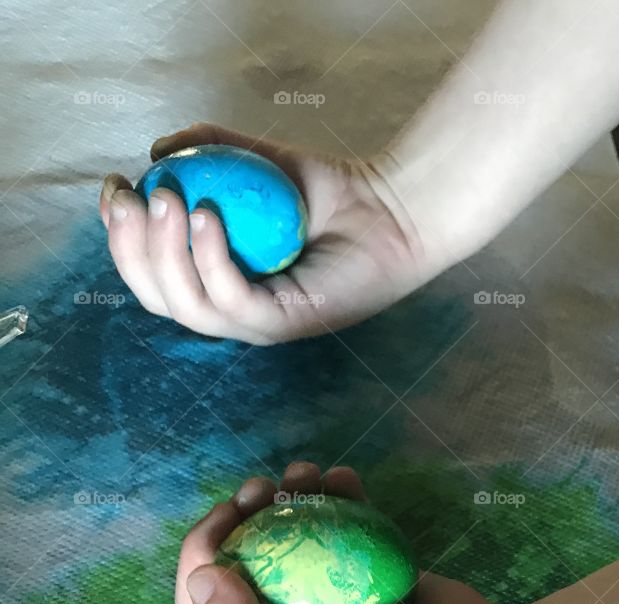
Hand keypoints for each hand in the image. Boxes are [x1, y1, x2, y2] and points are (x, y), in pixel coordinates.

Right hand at [100, 124, 441, 344]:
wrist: (387, 209)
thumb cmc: (325, 191)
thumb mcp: (254, 159)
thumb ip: (206, 149)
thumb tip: (156, 153)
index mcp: (214, 282)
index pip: (152, 275)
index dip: (122, 238)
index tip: (114, 189)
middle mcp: (231, 310)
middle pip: (159, 297)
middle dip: (130, 249)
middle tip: (128, 197)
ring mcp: (257, 323)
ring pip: (188, 306)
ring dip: (165, 253)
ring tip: (165, 199)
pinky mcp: (285, 323)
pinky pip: (232, 301)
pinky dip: (212, 260)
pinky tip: (205, 215)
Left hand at [176, 461, 502, 603]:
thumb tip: (199, 578)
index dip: (202, 556)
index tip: (225, 516)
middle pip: (247, 566)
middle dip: (242, 518)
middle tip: (260, 486)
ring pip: (293, 541)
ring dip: (290, 499)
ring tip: (305, 471)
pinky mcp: (369, 578)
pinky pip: (342, 531)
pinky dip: (339, 500)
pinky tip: (343, 476)